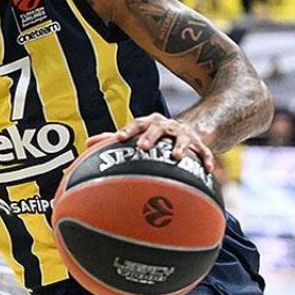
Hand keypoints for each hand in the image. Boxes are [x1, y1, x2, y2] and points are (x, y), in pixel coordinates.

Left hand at [88, 113, 215, 171]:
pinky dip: (207, 159)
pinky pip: (204, 152)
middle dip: (150, 137)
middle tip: (143, 147)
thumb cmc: (153, 134)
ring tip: (176, 156)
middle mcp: (165, 126)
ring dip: (179, 146)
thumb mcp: (136, 133)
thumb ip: (112, 139)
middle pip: (157, 128)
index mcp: (148, 123)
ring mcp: (183, 134)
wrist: (188, 128)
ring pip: (182, 138)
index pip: (137, 124)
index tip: (119, 137)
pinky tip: (209, 170)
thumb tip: (86, 144)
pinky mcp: (199, 144)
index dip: (128, 130)